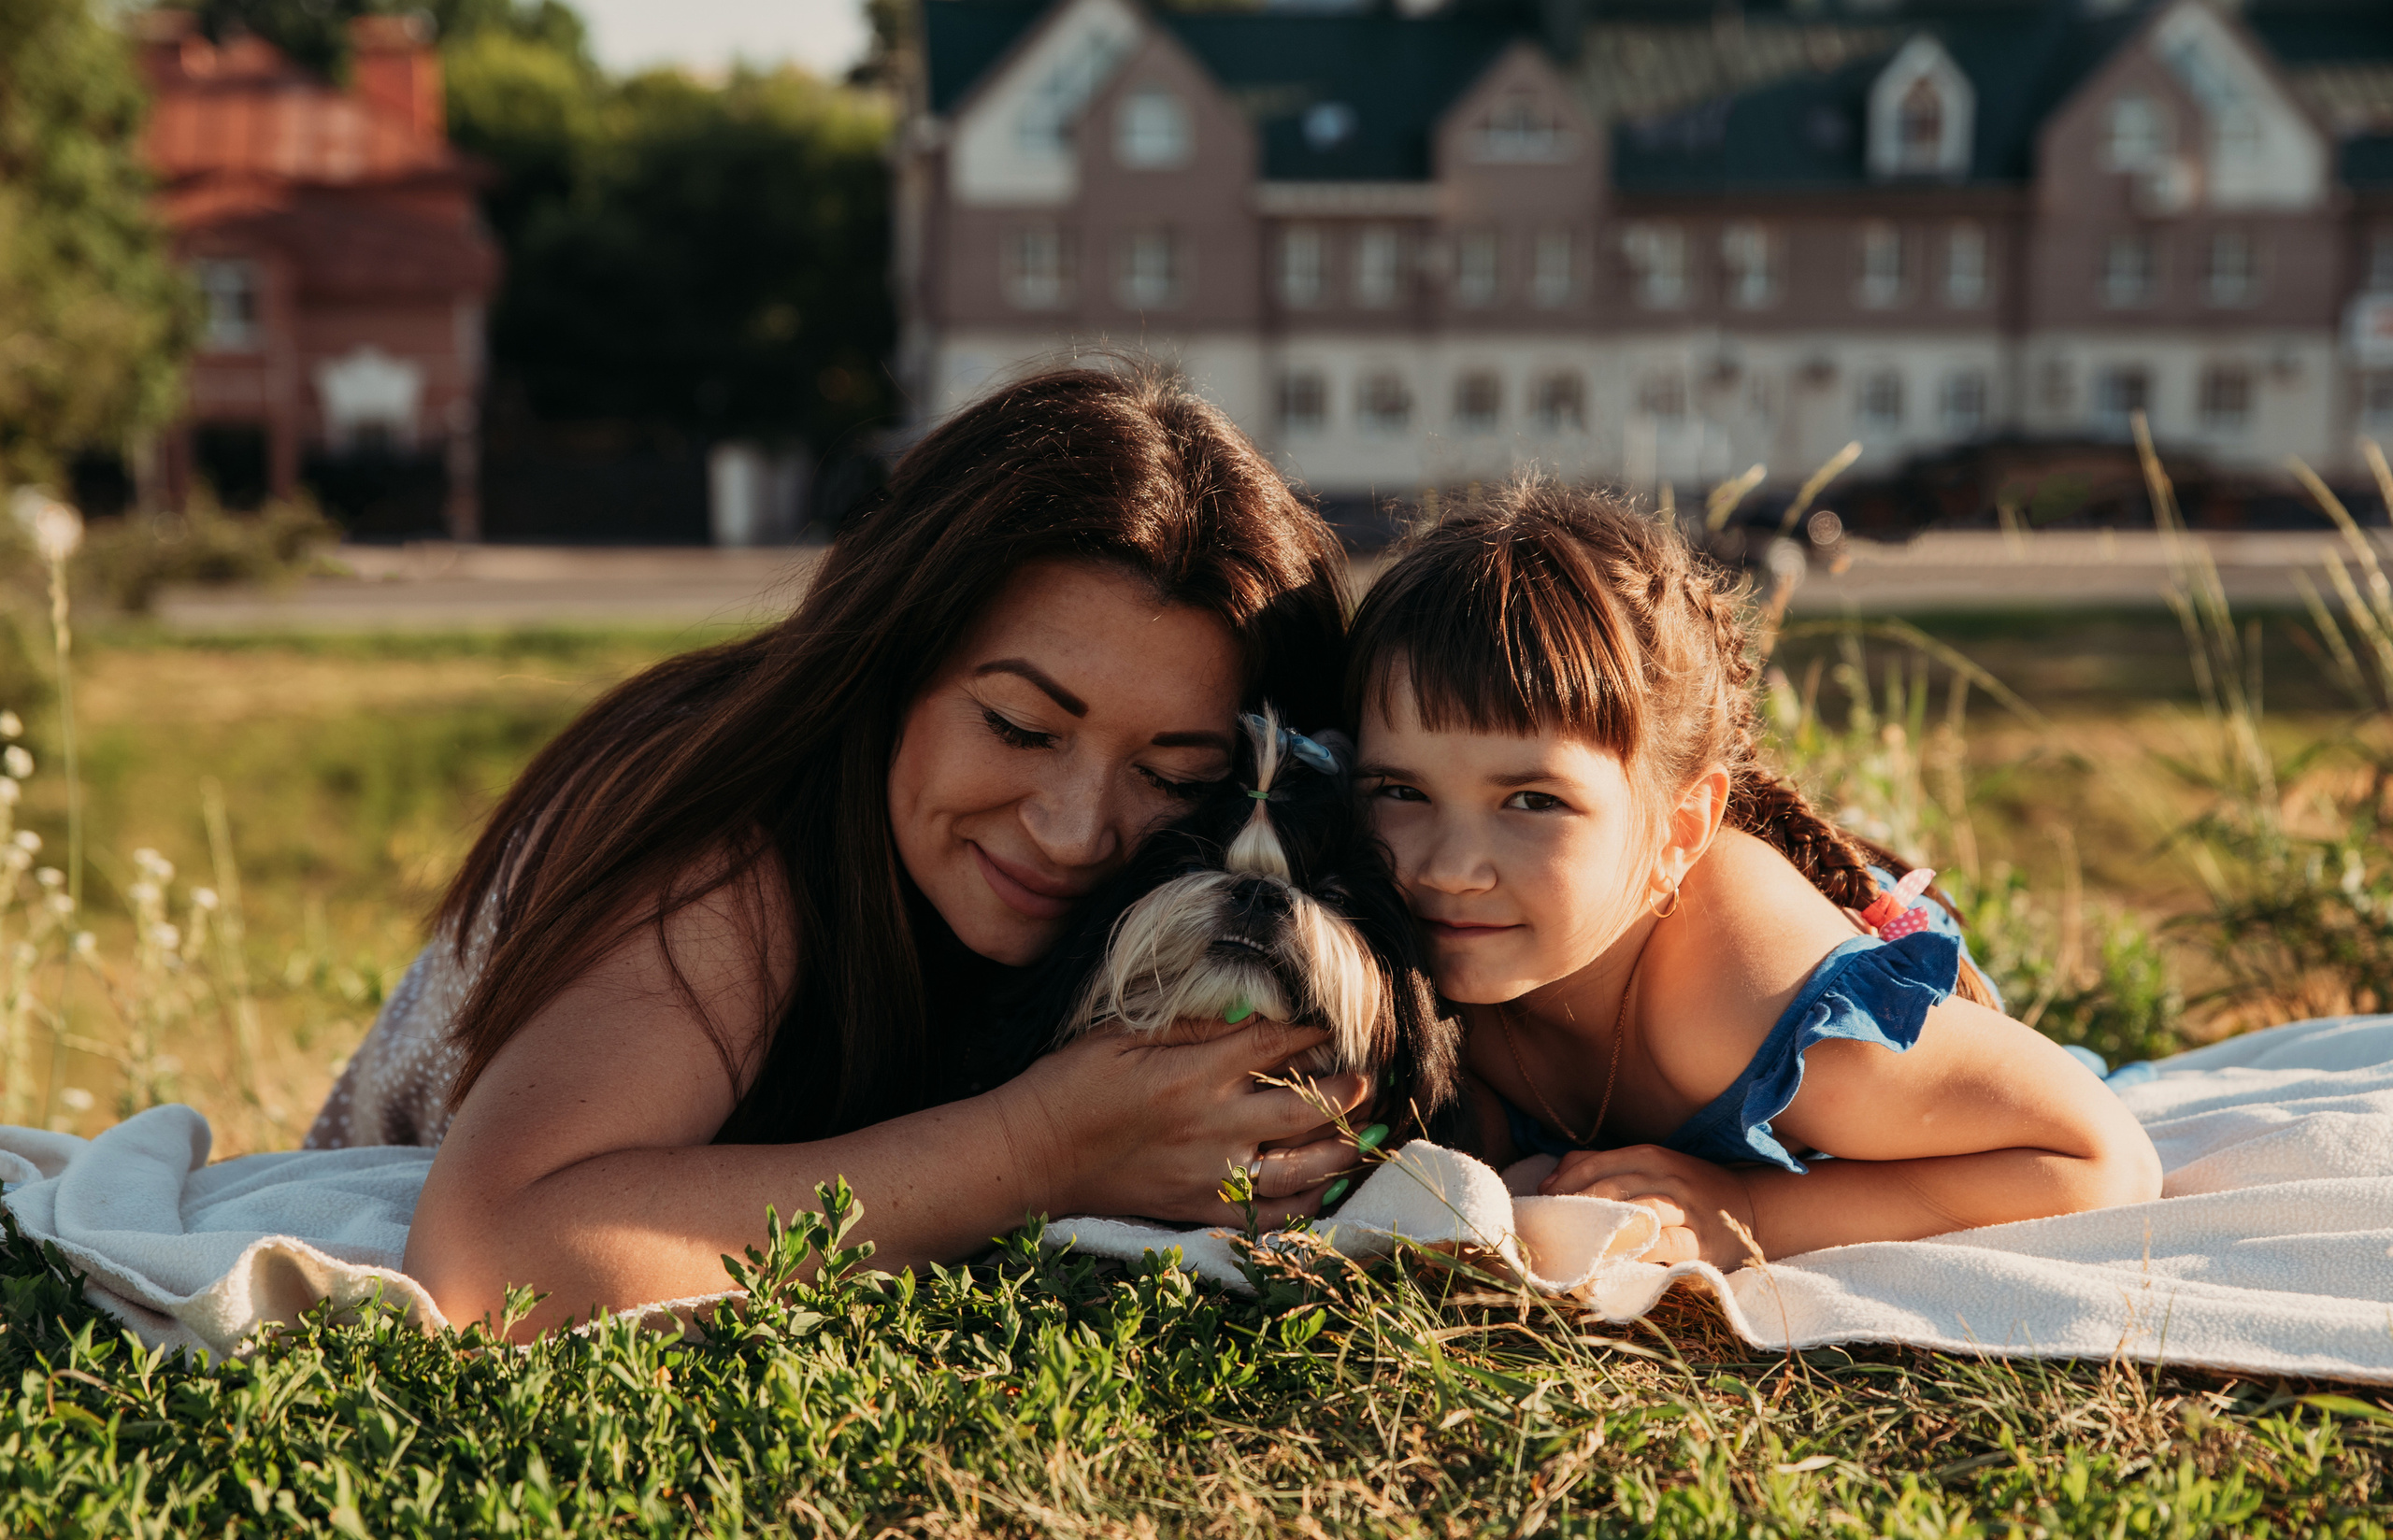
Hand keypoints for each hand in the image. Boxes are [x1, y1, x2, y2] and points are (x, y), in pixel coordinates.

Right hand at [994, 1019, 1369, 1227]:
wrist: (1033, 1155)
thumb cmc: (1070, 1084)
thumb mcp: (1122, 1035)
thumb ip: (1188, 1025)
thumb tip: (1247, 1010)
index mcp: (1191, 1074)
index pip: (1273, 1046)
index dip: (1312, 1031)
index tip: (1333, 1022)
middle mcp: (1210, 1126)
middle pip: (1302, 1108)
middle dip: (1344, 1091)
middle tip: (1368, 1079)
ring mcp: (1208, 1174)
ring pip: (1298, 1168)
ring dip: (1340, 1148)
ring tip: (1364, 1130)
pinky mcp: (1198, 1210)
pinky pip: (1268, 1216)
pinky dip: (1306, 1204)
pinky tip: (1327, 1187)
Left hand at [1540, 1144, 1759, 1268]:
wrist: (1751, 1207)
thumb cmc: (1686, 1189)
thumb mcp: (1649, 1166)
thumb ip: (1600, 1166)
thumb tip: (1548, 1181)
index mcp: (1649, 1156)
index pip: (1595, 1166)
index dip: (1564, 1185)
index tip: (1540, 1204)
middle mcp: (1665, 1177)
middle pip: (1609, 1189)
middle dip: (1575, 1209)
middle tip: (1549, 1230)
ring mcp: (1684, 1209)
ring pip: (1634, 1214)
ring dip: (1600, 1232)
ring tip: (1572, 1247)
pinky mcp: (1699, 1242)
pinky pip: (1662, 1246)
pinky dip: (1634, 1254)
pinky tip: (1610, 1264)